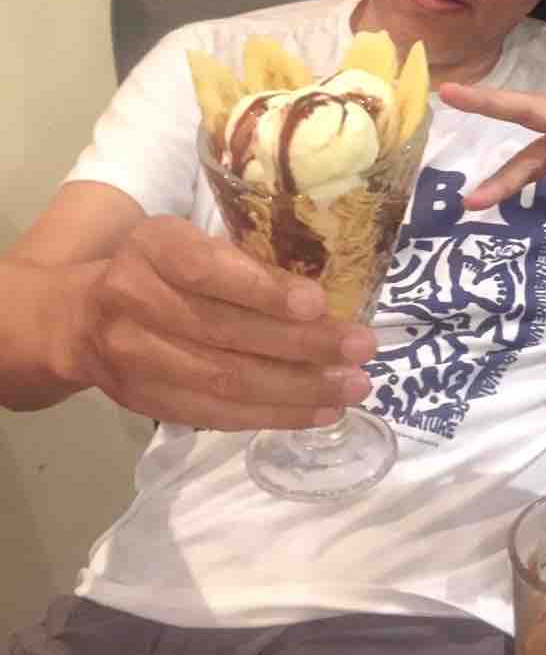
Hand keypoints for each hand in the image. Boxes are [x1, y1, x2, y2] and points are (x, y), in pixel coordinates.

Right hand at [63, 216, 375, 429]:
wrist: (75, 319)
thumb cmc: (155, 267)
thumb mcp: (184, 239)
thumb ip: (237, 258)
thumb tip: (327, 290)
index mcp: (153, 248)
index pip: (205, 270)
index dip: (262, 289)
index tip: (318, 303)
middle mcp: (137, 301)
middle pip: (224, 332)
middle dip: (302, 345)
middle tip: (361, 348)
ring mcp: (136, 358)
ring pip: (224, 381)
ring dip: (298, 389)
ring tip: (352, 387)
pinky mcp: (146, 402)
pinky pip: (216, 414)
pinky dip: (273, 415)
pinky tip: (318, 412)